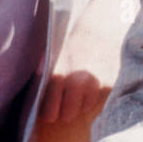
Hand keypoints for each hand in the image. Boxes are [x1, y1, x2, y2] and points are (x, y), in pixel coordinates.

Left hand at [39, 0, 138, 125]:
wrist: (104, 26)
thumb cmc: (75, 40)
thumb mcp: (54, 52)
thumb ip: (44, 72)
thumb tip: (33, 89)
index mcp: (58, 75)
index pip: (49, 112)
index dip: (48, 112)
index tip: (50, 110)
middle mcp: (76, 83)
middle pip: (67, 115)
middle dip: (65, 110)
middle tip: (66, 99)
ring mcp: (94, 85)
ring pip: (84, 109)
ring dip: (82, 102)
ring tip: (82, 85)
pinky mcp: (109, 85)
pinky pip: (98, 100)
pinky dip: (96, 94)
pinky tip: (94, 79)